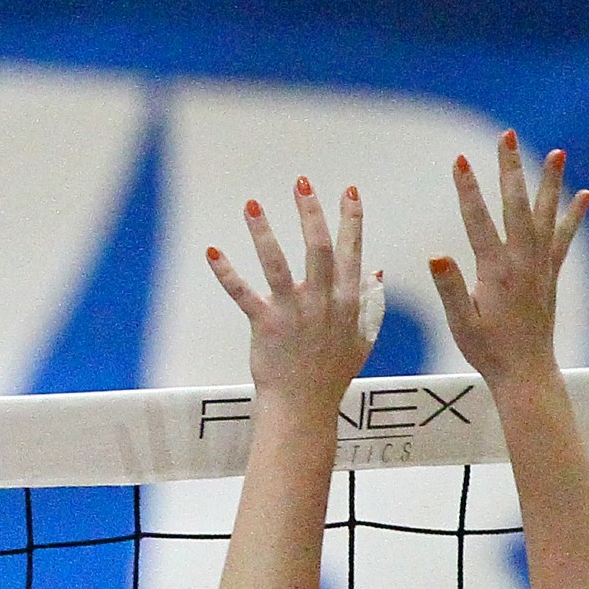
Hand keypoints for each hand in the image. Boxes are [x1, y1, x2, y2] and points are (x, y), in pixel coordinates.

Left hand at [207, 181, 376, 413]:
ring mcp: (293, 313)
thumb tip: (377, 270)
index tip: (348, 190)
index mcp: (348, 302)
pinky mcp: (265, 325)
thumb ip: (370, 302)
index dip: (351, 220)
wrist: (304, 407)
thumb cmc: (332, 374)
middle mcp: (322, 302)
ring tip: (251, 204)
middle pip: (318, 248)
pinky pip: (242, 294)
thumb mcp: (362, 338)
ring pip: (277, 265)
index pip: (352, 252)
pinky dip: (226, 273)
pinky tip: (212, 252)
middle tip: (301, 181)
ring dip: (263, 232)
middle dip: (310, 212)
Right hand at [429, 132, 588, 390]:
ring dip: (550, 182)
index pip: (478, 221)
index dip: (467, 189)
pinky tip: (586, 194)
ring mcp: (540, 267)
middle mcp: (522, 262)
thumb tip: (436, 256)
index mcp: (496, 272)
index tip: (459, 160)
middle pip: (516, 206)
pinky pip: (564, 238)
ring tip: (558, 152)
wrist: (525, 372)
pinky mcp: (550, 275)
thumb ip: (451, 288)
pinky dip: (574, 215)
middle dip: (509, 169)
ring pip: (546, 215)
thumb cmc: (488, 351)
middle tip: (506, 136)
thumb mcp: (461, 324)